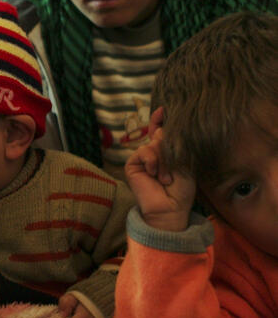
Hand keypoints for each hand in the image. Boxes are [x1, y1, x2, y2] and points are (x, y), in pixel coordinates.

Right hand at [123, 107, 194, 231]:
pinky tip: (154, 174)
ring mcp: (142, 159)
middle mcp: (154, 154)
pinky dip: (151, 161)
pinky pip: (143, 151)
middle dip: (168, 149)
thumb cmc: (181, 190)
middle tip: (172, 169)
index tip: (163, 109)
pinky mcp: (132, 164)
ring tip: (165, 178)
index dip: (160, 121)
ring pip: (152, 144)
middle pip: (159, 136)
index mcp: (167, 153)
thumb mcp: (184, 164)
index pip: (162, 133)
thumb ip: (173, 146)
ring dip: (162, 160)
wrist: (170, 208)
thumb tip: (159, 132)